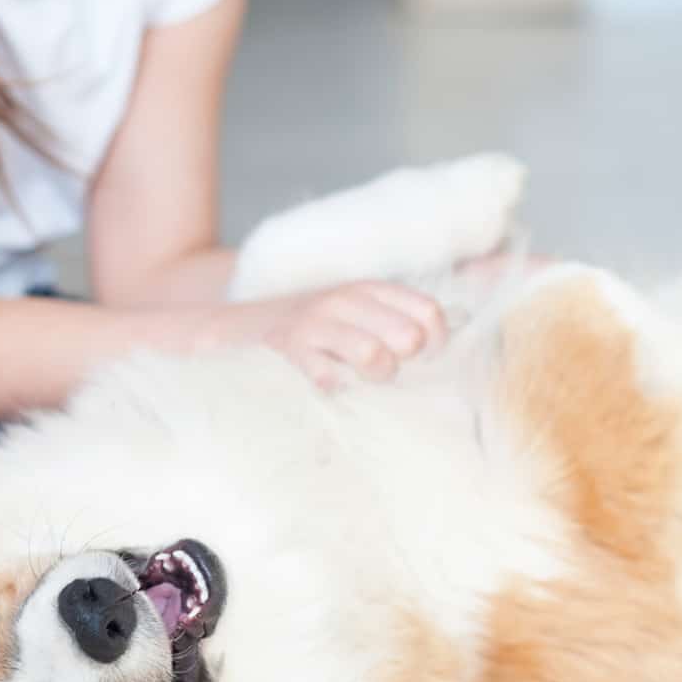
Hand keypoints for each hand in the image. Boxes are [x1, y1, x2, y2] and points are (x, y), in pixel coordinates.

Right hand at [203, 281, 446, 388]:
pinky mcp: (288, 350)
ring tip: (354, 378)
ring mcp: (316, 323)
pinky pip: (329, 379)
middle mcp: (345, 300)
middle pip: (408, 337)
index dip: (435, 344)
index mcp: (369, 290)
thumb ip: (394, 324)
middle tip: (380, 371)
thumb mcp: (352, 315)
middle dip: (402, 364)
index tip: (420, 362)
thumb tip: (447, 342)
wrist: (233, 331)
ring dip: (372, 378)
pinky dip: (333, 390)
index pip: (429, 313)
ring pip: (375, 357)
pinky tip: (324, 386)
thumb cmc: (308, 334)